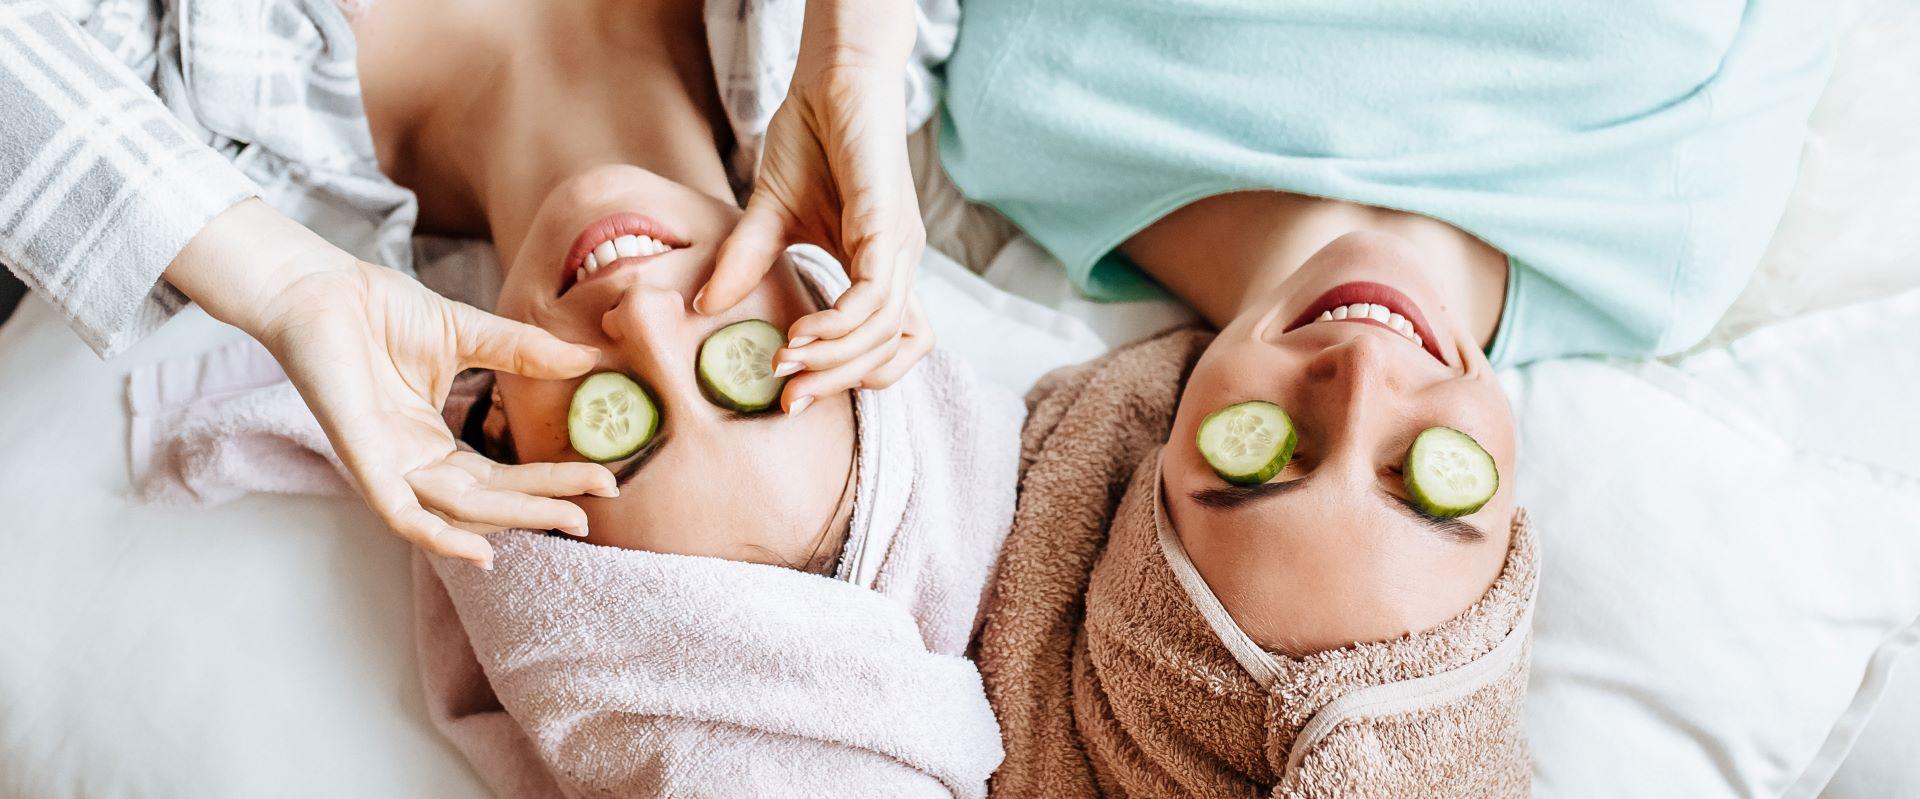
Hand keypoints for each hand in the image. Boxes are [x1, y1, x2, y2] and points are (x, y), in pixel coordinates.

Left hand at [168, 201, 615, 568]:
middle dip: (545, 506)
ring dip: (518, 517)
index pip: (502, 476)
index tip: (601, 479)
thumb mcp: (468, 333)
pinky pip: (404, 517)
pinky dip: (441, 539)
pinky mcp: (363, 462)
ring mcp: (390, 467)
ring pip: (461, 512)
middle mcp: (414, 464)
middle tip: (597, 506)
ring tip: (571, 516)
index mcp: (434, 441)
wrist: (322, 288)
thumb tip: (588, 359)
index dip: (551, 482)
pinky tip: (483, 553)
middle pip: (490, 503)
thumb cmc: (380, 310)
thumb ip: (524, 353)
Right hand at [696, 12, 932, 413]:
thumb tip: (702, 307)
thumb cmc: (812, 137)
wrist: (831, 77)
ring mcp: (900, 248)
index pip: (886, 347)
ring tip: (784, 364)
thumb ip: (745, 262)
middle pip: (888, 353)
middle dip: (836, 382)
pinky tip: (802, 332)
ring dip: (834, 359)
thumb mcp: (770, 212)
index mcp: (878, 268)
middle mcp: (899, 265)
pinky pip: (875, 296)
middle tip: (786, 396)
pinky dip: (840, 324)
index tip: (791, 390)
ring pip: (882, 332)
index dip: (846, 376)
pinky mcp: (890, 227)